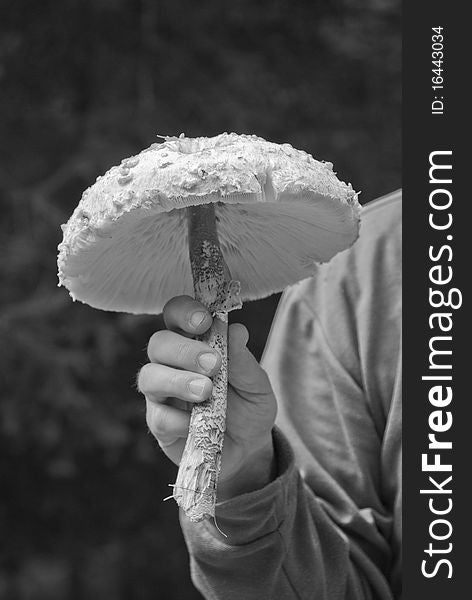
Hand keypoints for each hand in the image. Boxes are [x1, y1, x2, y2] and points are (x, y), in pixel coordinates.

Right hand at [137, 295, 276, 499]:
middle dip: (183, 350)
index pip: (176, 313)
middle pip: (158, 343)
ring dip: (177, 381)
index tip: (204, 320)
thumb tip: (237, 330)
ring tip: (205, 392)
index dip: (184, 311)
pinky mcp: (159, 424)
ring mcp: (161, 394)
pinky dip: (179, 419)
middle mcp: (171, 363)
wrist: (249, 447)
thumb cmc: (249, 405)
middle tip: (213, 364)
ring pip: (149, 377)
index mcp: (194, 341)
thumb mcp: (257, 384)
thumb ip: (244, 361)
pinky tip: (197, 423)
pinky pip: (158, 417)